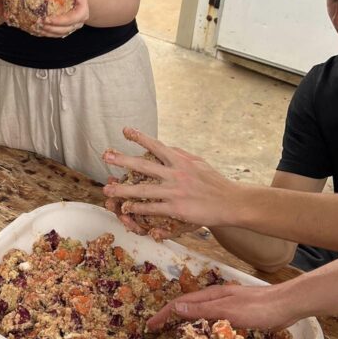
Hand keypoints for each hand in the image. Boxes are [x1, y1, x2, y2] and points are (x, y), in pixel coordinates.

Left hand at [39, 0, 88, 38]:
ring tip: (37, 27)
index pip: (72, 19)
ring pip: (60, 33)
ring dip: (48, 32)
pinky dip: (47, 34)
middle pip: (65, 29)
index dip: (60, 21)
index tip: (47, 19)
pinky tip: (38, 30)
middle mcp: (78, 22)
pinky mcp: (66, 29)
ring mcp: (72, 27)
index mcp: (82, 12)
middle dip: (51, 28)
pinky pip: (57, 34)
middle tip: (39, 22)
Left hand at [102, 127, 237, 226]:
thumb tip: (166, 147)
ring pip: (143, 189)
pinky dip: (138, 207)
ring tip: (107, 188)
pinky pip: (152, 207)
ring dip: (123, 189)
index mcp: (180, 160)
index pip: (156, 145)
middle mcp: (175, 173)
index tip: (125, 130)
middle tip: (106, 156)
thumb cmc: (215, 182)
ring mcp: (175, 191)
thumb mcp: (199, 162)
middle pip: (143, 165)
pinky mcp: (176, 208)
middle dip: (123, 160)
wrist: (231, 202)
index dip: (140, 137)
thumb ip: (181, 154)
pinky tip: (126, 207)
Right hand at [147, 281, 292, 331]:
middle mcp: (216, 298)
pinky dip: (203, 328)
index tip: (150, 326)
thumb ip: (202, 310)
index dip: (164, 314)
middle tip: (159, 332)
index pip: (179, 303)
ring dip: (187, 323)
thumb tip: (176, 308)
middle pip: (187, 306)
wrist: (287, 305)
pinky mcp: (238, 314)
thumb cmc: (258, 308)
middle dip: (171, 317)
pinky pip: (213, 321)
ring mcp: (227, 305)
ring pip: (200, 314)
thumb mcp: (228, 311)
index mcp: (211, 296)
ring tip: (178, 337)